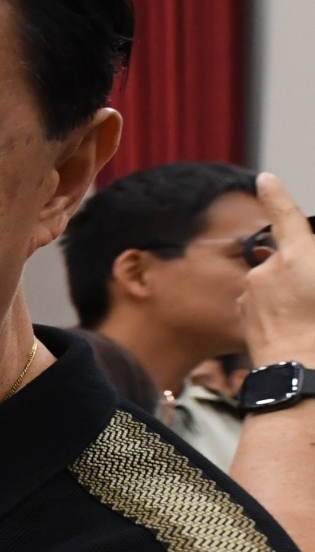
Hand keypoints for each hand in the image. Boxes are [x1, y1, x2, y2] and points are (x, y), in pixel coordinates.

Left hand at [243, 174, 314, 365]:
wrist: (300, 372)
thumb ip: (308, 260)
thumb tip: (304, 256)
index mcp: (299, 257)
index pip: (285, 215)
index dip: (276, 195)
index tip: (265, 179)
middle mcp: (267, 269)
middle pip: (285, 256)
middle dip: (301, 267)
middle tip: (313, 297)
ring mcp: (251, 292)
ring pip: (271, 281)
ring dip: (286, 290)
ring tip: (307, 316)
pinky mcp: (243, 314)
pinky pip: (260, 301)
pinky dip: (274, 307)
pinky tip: (289, 326)